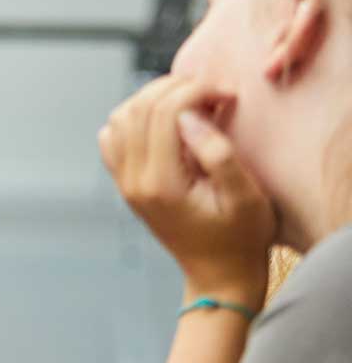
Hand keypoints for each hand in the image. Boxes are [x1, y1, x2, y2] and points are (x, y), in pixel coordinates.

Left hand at [99, 75, 274, 306]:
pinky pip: (114, 135)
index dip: (195, 91)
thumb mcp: (247, 199)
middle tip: (212, 92)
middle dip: (175, 88)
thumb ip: (219, 155)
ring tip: (192, 101)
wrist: (218, 274)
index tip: (226, 94)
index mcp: (161, 184)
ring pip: (121, 116)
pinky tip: (167, 121)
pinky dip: (135, 117)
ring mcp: (124, 181)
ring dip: (154, 98)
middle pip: (138, 108)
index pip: (162, 113)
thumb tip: (188, 117)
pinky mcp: (125, 181)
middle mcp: (133, 181)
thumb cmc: (240, 239)